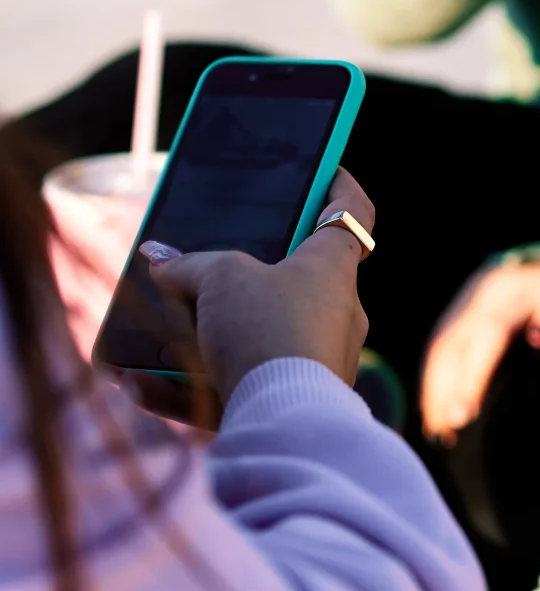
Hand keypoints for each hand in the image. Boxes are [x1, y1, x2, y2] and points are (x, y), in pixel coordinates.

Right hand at [148, 168, 373, 412]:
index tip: (323, 170)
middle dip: (243, 276)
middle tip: (201, 265)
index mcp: (333, 267)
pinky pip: (236, 386)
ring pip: (256, 338)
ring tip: (153, 333)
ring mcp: (317, 361)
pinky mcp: (290, 403)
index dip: (337, 187)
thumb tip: (159, 260)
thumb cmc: (268, 329)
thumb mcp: (220, 279)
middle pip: (292, 280)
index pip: (351, 213)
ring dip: (205, 337)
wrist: (285, 420)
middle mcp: (336, 312)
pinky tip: (138, 387)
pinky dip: (190, 387)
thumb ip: (189, 265)